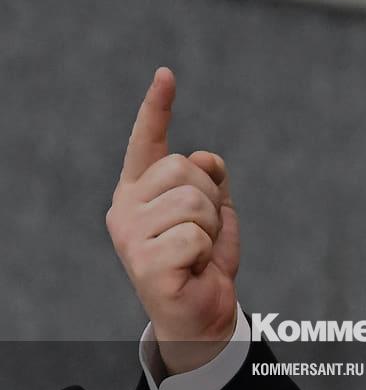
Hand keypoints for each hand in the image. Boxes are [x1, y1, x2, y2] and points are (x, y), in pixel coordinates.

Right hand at [106, 68, 240, 375]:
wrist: (202, 314)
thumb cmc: (204, 261)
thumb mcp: (214, 212)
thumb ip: (210, 180)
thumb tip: (205, 156)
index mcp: (140, 191)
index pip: (147, 142)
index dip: (157, 108)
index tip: (166, 75)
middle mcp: (126, 208)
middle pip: (184, 169)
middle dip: (210, 199)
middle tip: (203, 232)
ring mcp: (130, 236)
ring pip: (194, 201)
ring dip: (211, 227)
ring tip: (199, 251)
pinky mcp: (144, 262)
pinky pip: (196, 235)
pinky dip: (207, 252)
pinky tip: (193, 268)